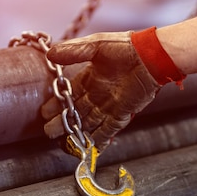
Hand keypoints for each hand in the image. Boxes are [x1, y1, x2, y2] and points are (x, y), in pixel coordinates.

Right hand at [41, 31, 161, 151]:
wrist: (152, 57)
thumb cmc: (125, 47)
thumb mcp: (96, 45)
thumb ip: (74, 51)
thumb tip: (51, 55)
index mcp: (89, 77)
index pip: (68, 95)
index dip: (56, 104)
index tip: (44, 113)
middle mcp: (97, 94)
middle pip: (75, 112)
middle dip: (62, 123)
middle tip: (49, 132)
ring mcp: (109, 105)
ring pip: (88, 124)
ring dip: (76, 134)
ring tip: (63, 144)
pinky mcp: (122, 114)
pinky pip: (108, 131)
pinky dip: (99, 141)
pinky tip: (88, 149)